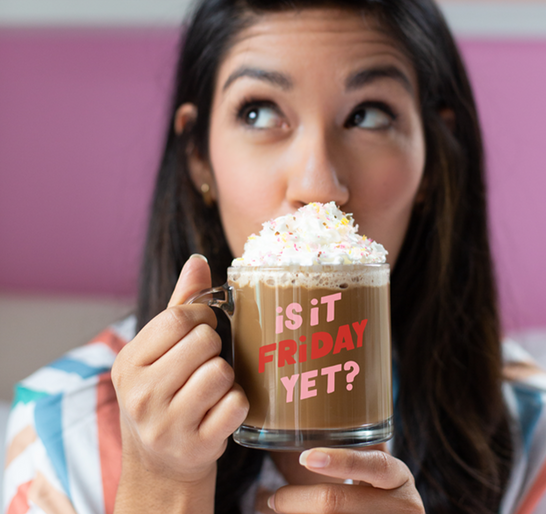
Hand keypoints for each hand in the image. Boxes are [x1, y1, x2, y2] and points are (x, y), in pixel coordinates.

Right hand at [112, 255, 248, 512]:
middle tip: (203, 363)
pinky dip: (237, 403)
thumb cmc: (163, 394)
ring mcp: (166, 425)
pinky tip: (219, 410)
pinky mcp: (196, 446)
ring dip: (225, 377)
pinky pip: (237, 404)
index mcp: (128, 363)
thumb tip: (198, 260)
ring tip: (210, 389)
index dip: (201, 317)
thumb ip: (180, 303)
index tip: (201, 328)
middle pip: (204, 342)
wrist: (160, 465)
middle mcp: (140, 395)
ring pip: (221, 372)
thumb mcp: (158, 351)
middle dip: (213, 347)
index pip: (178, 318)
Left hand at [267, 447, 423, 513]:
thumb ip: (352, 450)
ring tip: (275, 506)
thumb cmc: (374, 489)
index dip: (339, 461)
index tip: (305, 457)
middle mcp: (402, 505)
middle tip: (274, 498)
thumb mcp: (372, 468)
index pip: (374, 465)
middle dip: (297, 500)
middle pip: (336, 504)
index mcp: (399, 477)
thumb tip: (297, 421)